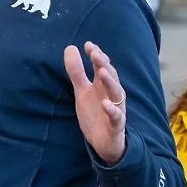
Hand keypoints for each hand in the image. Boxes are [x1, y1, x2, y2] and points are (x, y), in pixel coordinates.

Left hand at [65, 42, 126, 164]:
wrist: (103, 142)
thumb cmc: (95, 113)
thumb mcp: (82, 91)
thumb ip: (77, 72)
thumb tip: (70, 48)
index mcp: (102, 85)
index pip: (102, 66)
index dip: (96, 55)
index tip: (88, 45)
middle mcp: (111, 94)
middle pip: (110, 76)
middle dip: (103, 64)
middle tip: (95, 53)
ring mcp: (115, 108)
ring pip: (116, 93)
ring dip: (110, 82)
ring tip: (102, 72)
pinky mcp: (116, 124)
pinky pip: (116, 116)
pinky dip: (112, 110)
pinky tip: (106, 104)